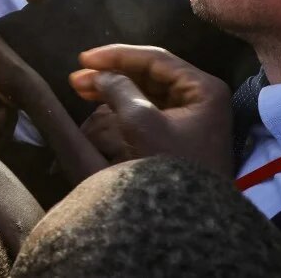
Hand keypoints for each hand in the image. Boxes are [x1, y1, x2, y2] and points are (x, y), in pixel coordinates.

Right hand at [70, 45, 231, 174]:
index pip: (155, 58)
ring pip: (146, 91)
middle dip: (112, 74)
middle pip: (149, 74)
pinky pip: (147, 110)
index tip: (83, 58)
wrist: (191, 225)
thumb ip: (119, 90)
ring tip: (82, 90)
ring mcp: (191, 117)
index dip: (116, 55)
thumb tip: (98, 74)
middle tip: (77, 78)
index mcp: (202, 88)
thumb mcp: (142, 124)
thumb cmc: (171, 167)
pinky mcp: (180, 135)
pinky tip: (100, 107)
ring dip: (114, 89)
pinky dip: (122, 106)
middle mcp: (201, 97)